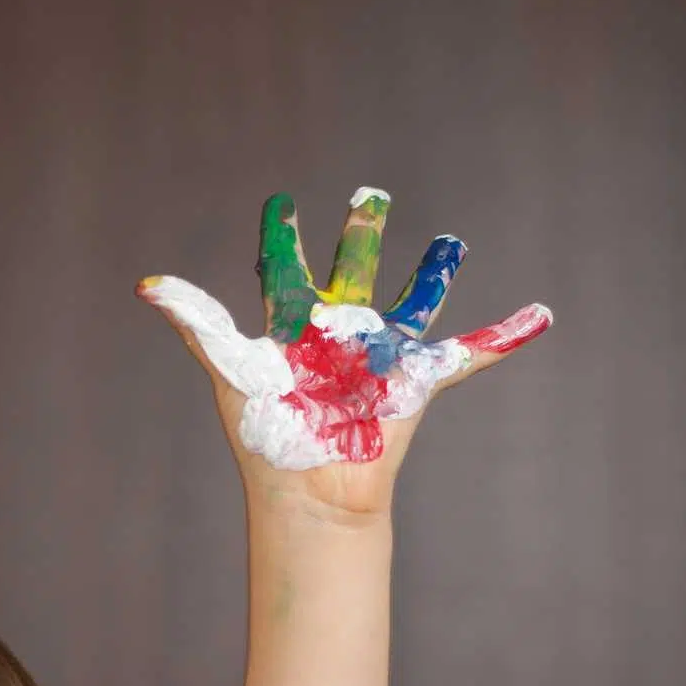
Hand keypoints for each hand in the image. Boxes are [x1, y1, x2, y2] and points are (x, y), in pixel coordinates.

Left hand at [139, 188, 550, 516]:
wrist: (311, 490)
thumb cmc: (265, 435)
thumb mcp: (230, 369)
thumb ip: (199, 321)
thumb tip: (148, 285)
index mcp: (289, 327)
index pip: (283, 271)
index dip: (281, 238)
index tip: (280, 205)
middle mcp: (335, 335)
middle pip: (350, 270)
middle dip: (360, 232)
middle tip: (369, 195)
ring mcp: (378, 355)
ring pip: (412, 300)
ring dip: (434, 270)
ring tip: (451, 240)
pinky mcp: (416, 379)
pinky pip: (467, 353)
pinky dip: (504, 336)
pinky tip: (538, 315)